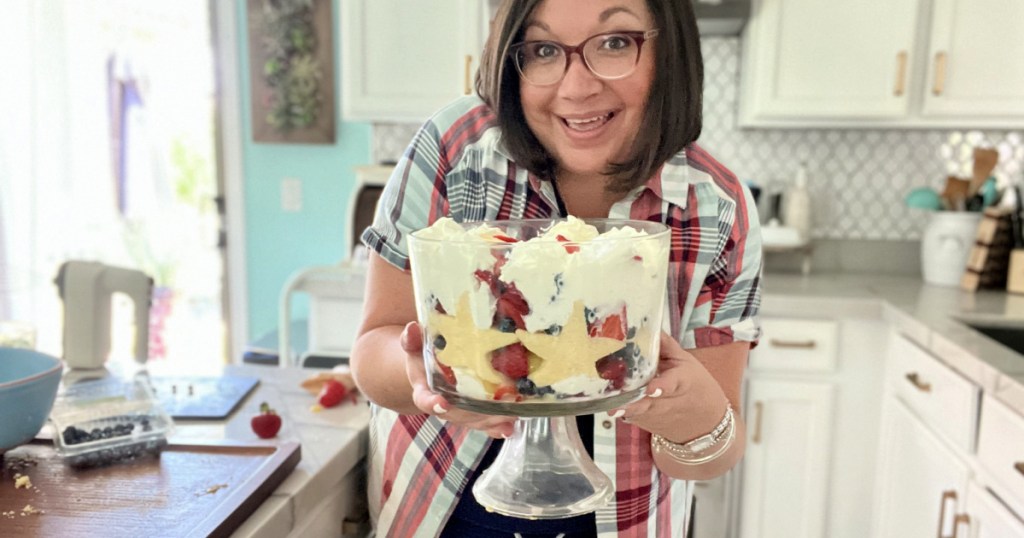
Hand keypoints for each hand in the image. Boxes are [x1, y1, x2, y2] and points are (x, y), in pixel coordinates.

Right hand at [401, 322, 515, 438]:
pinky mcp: (471, 416)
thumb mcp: (415, 348)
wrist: (430, 371)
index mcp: (423, 390)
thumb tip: (413, 328)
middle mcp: (441, 406)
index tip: (442, 403)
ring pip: (473, 422)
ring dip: (491, 421)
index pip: (424, 399)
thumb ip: (412, 340)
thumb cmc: (423, 358)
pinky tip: (510, 427)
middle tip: (494, 409)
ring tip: (509, 416)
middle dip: (475, 414)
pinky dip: (497, 428)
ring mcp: (457, 414)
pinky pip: (483, 425)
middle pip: (456, 414)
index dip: (432, 403)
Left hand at [608, 332, 727, 441]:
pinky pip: (631, 416)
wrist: (705, 421)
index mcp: (683, 381)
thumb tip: (647, 324)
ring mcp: (656, 416)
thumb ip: (665, 345)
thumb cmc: (695, 384)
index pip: (673, 383)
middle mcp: (669, 402)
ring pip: (637, 414)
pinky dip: (622, 411)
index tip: (651, 389)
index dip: (662, 386)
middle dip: (633, 405)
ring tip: (609, 405)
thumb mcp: (685, 361)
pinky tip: (610, 404)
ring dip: (623, 409)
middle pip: (649, 404)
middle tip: (615, 405)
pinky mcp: (647, 424)